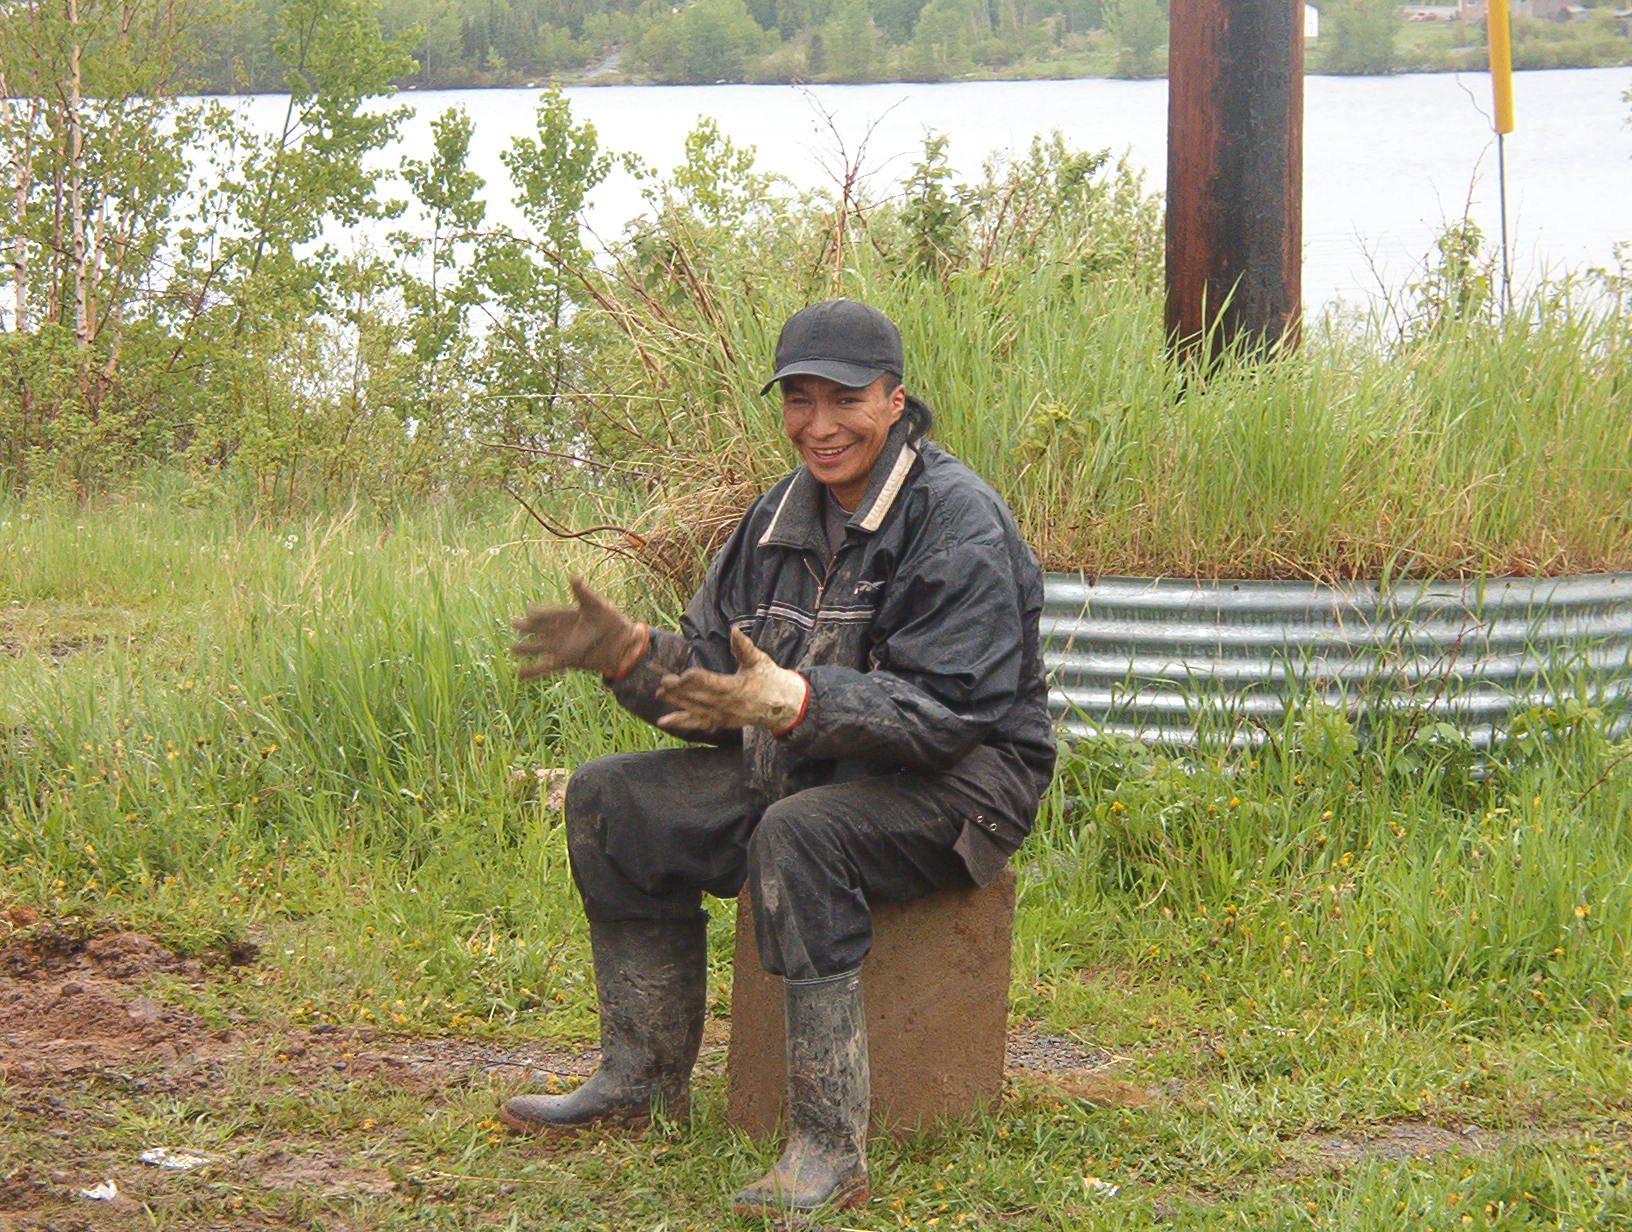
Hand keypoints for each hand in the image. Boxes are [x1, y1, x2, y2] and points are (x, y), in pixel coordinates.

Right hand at [510, 575, 644, 678]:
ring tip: (511, 649)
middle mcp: (560, 631)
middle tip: (513, 623)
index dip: (537, 611)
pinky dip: (531, 671)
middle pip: (537, 628)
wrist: (622, 645)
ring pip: (537, 647)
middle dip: (525, 626)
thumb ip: (583, 592)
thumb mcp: (596, 605)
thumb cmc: (611, 621)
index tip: (529, 610)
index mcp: (566, 615)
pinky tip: (519, 674)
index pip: (546, 612)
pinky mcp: (564, 661)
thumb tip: (573, 575)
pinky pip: (544, 667)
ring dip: (525, 648)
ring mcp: (561, 647)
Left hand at [656, 628, 808, 733]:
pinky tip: (663, 721)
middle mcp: (730, 706)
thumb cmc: (770, 678)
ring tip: (660, 695)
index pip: (714, 684)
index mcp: (739, 688)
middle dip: (681, 691)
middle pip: (701, 698)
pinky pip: (698, 723)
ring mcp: (724, 716)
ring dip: (677, 704)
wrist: (782, 705)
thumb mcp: (760, 660)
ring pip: (696, 710)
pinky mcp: (721, 722)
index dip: (697, 680)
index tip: (683, 674)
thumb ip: (744, 647)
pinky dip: (681, 722)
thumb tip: (735, 629)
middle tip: (664, 681)